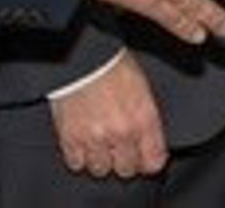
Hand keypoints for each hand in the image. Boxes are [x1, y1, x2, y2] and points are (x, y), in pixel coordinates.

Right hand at [51, 51, 166, 178]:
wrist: (83, 56)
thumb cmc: (113, 64)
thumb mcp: (143, 89)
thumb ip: (147, 120)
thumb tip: (150, 142)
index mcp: (143, 119)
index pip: (153, 162)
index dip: (149, 161)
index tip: (144, 158)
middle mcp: (121, 132)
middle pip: (126, 170)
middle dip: (123, 160)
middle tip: (118, 147)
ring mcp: (95, 137)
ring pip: (101, 170)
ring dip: (100, 159)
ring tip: (98, 144)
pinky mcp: (71, 137)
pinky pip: (77, 163)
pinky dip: (79, 156)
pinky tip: (82, 142)